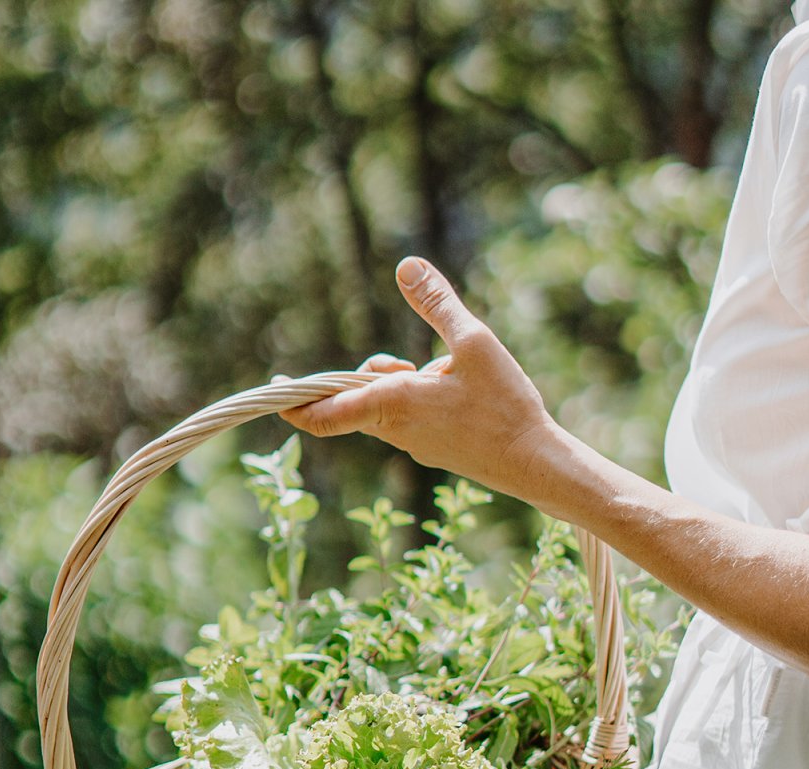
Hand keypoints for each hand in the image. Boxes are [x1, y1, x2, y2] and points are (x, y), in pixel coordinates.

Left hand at [279, 257, 562, 500]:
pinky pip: (406, 418)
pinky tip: (459, 391)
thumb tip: (406, 265)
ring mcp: (412, 445)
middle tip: (402, 362)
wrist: (534, 463)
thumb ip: (437, 304)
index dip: (292, 402)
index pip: (320, 415)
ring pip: (381, 407)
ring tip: (441, 373)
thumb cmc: (505, 406)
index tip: (274, 388)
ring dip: (395, 384)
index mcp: (391, 403)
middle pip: (354, 399)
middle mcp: (393, 429)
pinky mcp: (432, 449)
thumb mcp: (475, 342)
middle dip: (367, 374)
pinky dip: (416, 398)